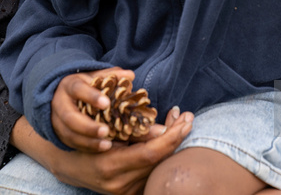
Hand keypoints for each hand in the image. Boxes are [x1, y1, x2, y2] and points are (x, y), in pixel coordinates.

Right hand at [12, 107, 193, 194]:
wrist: (68, 163)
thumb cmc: (87, 137)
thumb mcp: (106, 127)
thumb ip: (134, 129)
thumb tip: (164, 128)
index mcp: (111, 165)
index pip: (150, 154)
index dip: (171, 136)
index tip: (185, 119)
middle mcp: (118, 184)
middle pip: (158, 162)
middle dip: (176, 138)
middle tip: (188, 117)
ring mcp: (123, 192)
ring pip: (157, 168)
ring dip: (172, 145)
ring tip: (181, 123)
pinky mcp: (127, 193)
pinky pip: (151, 172)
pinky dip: (162, 154)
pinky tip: (169, 138)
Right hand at [51, 67, 134, 150]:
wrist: (60, 97)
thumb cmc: (83, 85)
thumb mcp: (94, 77)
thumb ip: (111, 76)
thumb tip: (130, 75)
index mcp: (69, 85)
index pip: (78, 89)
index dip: (91, 96)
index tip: (106, 103)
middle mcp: (60, 103)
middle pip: (70, 117)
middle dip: (87, 126)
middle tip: (106, 131)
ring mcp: (57, 121)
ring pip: (69, 134)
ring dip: (88, 141)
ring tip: (107, 144)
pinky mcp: (59, 134)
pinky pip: (71, 144)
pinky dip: (87, 147)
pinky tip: (102, 148)